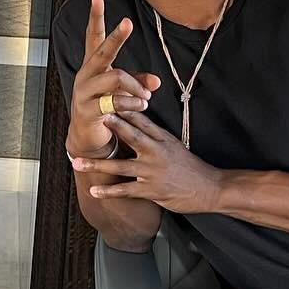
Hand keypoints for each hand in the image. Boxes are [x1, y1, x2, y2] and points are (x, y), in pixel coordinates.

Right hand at [67, 0, 161, 159]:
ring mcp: (84, 91)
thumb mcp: (122, 91)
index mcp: (92, 65)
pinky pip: (115, 100)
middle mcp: (86, 74)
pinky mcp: (88, 109)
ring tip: (146, 97)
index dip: (95, 17)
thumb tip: (156, 82)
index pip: (93, 36)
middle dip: (116, 37)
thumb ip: (138, 82)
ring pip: (115, 77)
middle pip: (102, 50)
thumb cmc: (104, 108)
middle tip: (128, 23)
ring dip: (136, 86)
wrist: (88, 137)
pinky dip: (132, 103)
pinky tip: (140, 106)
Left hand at [72, 113, 224, 214]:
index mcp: (161, 137)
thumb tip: (133, 117)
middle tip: (92, 118)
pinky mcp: (151, 190)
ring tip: (78, 162)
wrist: (210, 188)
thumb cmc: (189, 166)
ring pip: (120, 166)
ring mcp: (152, 171)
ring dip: (97, 165)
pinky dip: (109, 191)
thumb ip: (153, 133)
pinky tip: (93, 191)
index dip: (122, 108)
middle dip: (111, 127)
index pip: (140, 119)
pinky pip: (126, 190)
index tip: (105, 98)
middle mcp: (156, 151)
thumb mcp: (173, 144)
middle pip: (130, 136)